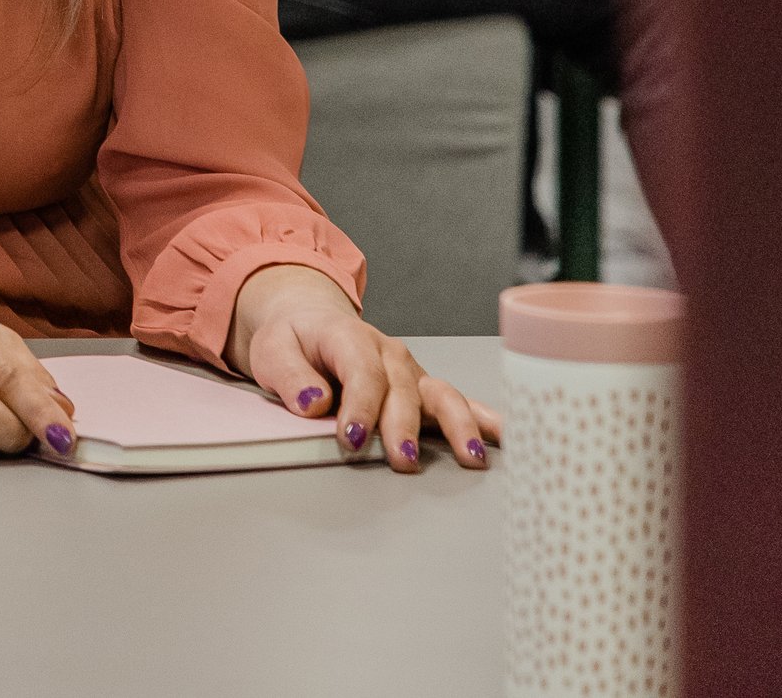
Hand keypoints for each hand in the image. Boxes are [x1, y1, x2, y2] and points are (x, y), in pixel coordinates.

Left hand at [229, 265, 498, 470]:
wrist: (309, 321)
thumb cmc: (293, 339)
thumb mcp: (272, 349)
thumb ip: (289, 375)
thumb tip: (313, 403)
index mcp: (349, 337)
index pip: (361, 372)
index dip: (360, 406)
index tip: (352, 438)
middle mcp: (389, 353)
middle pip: (404, 390)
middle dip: (404, 426)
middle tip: (401, 460)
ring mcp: (412, 372)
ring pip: (442, 394)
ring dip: (459, 426)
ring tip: (471, 457)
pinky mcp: (424, 391)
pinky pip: (460, 402)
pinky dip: (487, 418)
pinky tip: (509, 438)